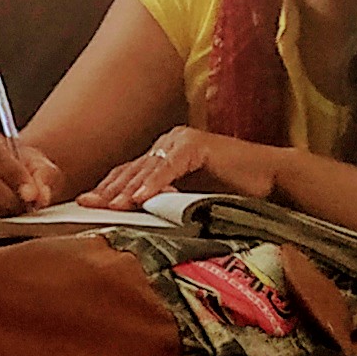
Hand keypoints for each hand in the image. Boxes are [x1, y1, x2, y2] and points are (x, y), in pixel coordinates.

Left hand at [79, 126, 285, 209]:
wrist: (271, 180)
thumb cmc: (234, 192)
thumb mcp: (190, 197)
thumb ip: (165, 200)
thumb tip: (136, 214)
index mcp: (165, 153)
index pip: (129, 173)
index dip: (107, 189)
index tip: (85, 205)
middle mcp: (169, 143)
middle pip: (131, 170)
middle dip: (107, 189)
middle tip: (85, 205)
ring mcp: (181, 142)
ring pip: (146, 169)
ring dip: (125, 190)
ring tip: (108, 207)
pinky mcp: (196, 146)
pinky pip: (168, 168)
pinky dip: (152, 184)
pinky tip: (138, 199)